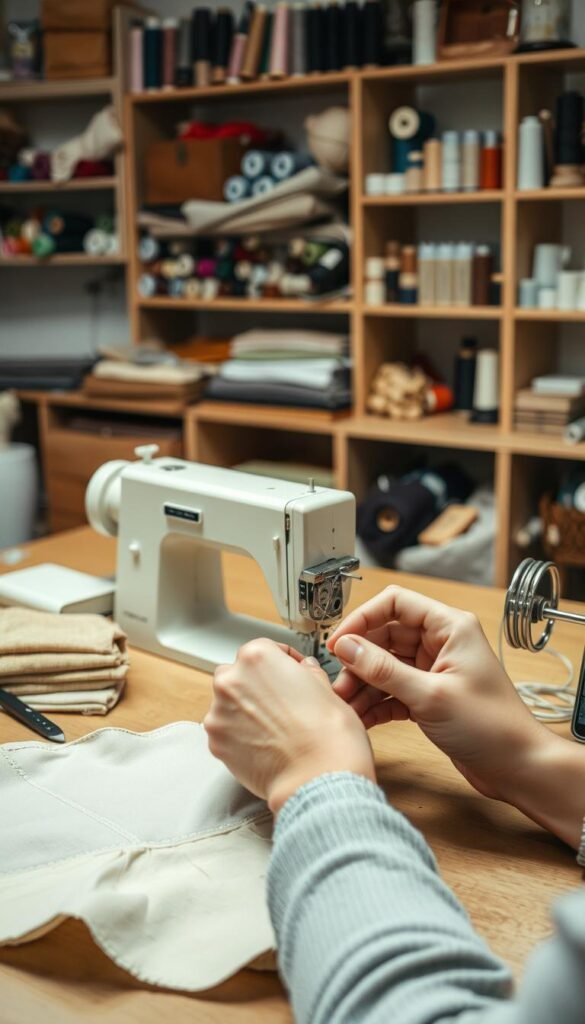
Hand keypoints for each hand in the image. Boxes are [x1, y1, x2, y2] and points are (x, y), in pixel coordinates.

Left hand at [204, 639, 375, 814]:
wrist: (319, 778)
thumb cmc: (329, 733)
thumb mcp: (327, 688)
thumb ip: (307, 672)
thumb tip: (304, 670)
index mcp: (257, 656)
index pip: (266, 648)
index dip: (284, 661)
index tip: (293, 672)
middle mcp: (230, 680)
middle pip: (239, 674)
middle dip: (257, 685)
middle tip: (283, 703)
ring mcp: (218, 713)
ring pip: (229, 704)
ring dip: (246, 711)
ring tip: (275, 729)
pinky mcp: (216, 743)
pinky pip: (226, 731)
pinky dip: (240, 735)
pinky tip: (266, 745)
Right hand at [327, 586, 547, 803]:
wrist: (517, 767)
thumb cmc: (491, 727)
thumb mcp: (430, 696)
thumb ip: (384, 670)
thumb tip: (346, 646)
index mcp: (449, 627)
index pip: (395, 604)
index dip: (363, 619)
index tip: (339, 642)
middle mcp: (441, 643)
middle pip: (385, 636)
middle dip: (359, 658)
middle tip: (339, 682)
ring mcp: (434, 669)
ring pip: (385, 665)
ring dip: (364, 683)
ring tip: (345, 704)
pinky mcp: (429, 696)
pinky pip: (392, 689)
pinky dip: (376, 702)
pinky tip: (361, 717)